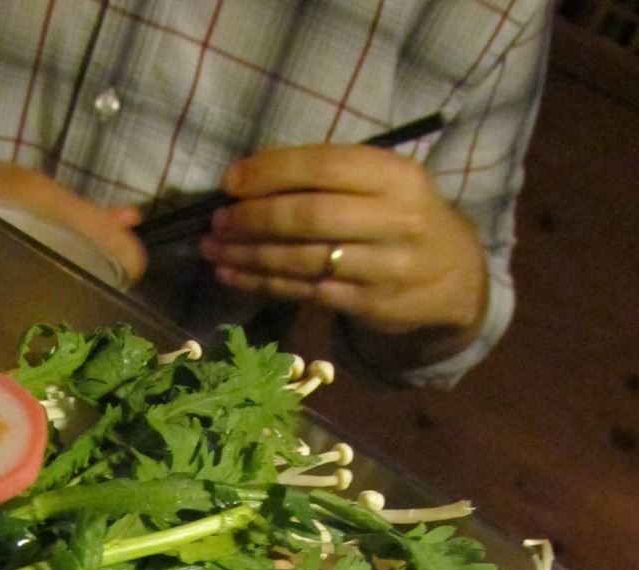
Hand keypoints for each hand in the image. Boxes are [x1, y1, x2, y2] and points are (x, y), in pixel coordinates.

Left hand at [199, 142, 487, 361]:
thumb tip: (250, 179)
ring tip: (214, 249)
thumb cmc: (401, 218)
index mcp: (395, 176)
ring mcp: (383, 267)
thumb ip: (331, 177)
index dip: (272, 172)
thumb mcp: (384, 184)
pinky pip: (306, 292)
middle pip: (311, 216)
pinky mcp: (369, 304)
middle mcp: (394, 220)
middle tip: (217, 221)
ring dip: (251, 255)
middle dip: (256, 219)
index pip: (325, 166)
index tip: (230, 181)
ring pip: (304, 260)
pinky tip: (234, 275)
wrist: (454, 278)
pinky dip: (264, 283)